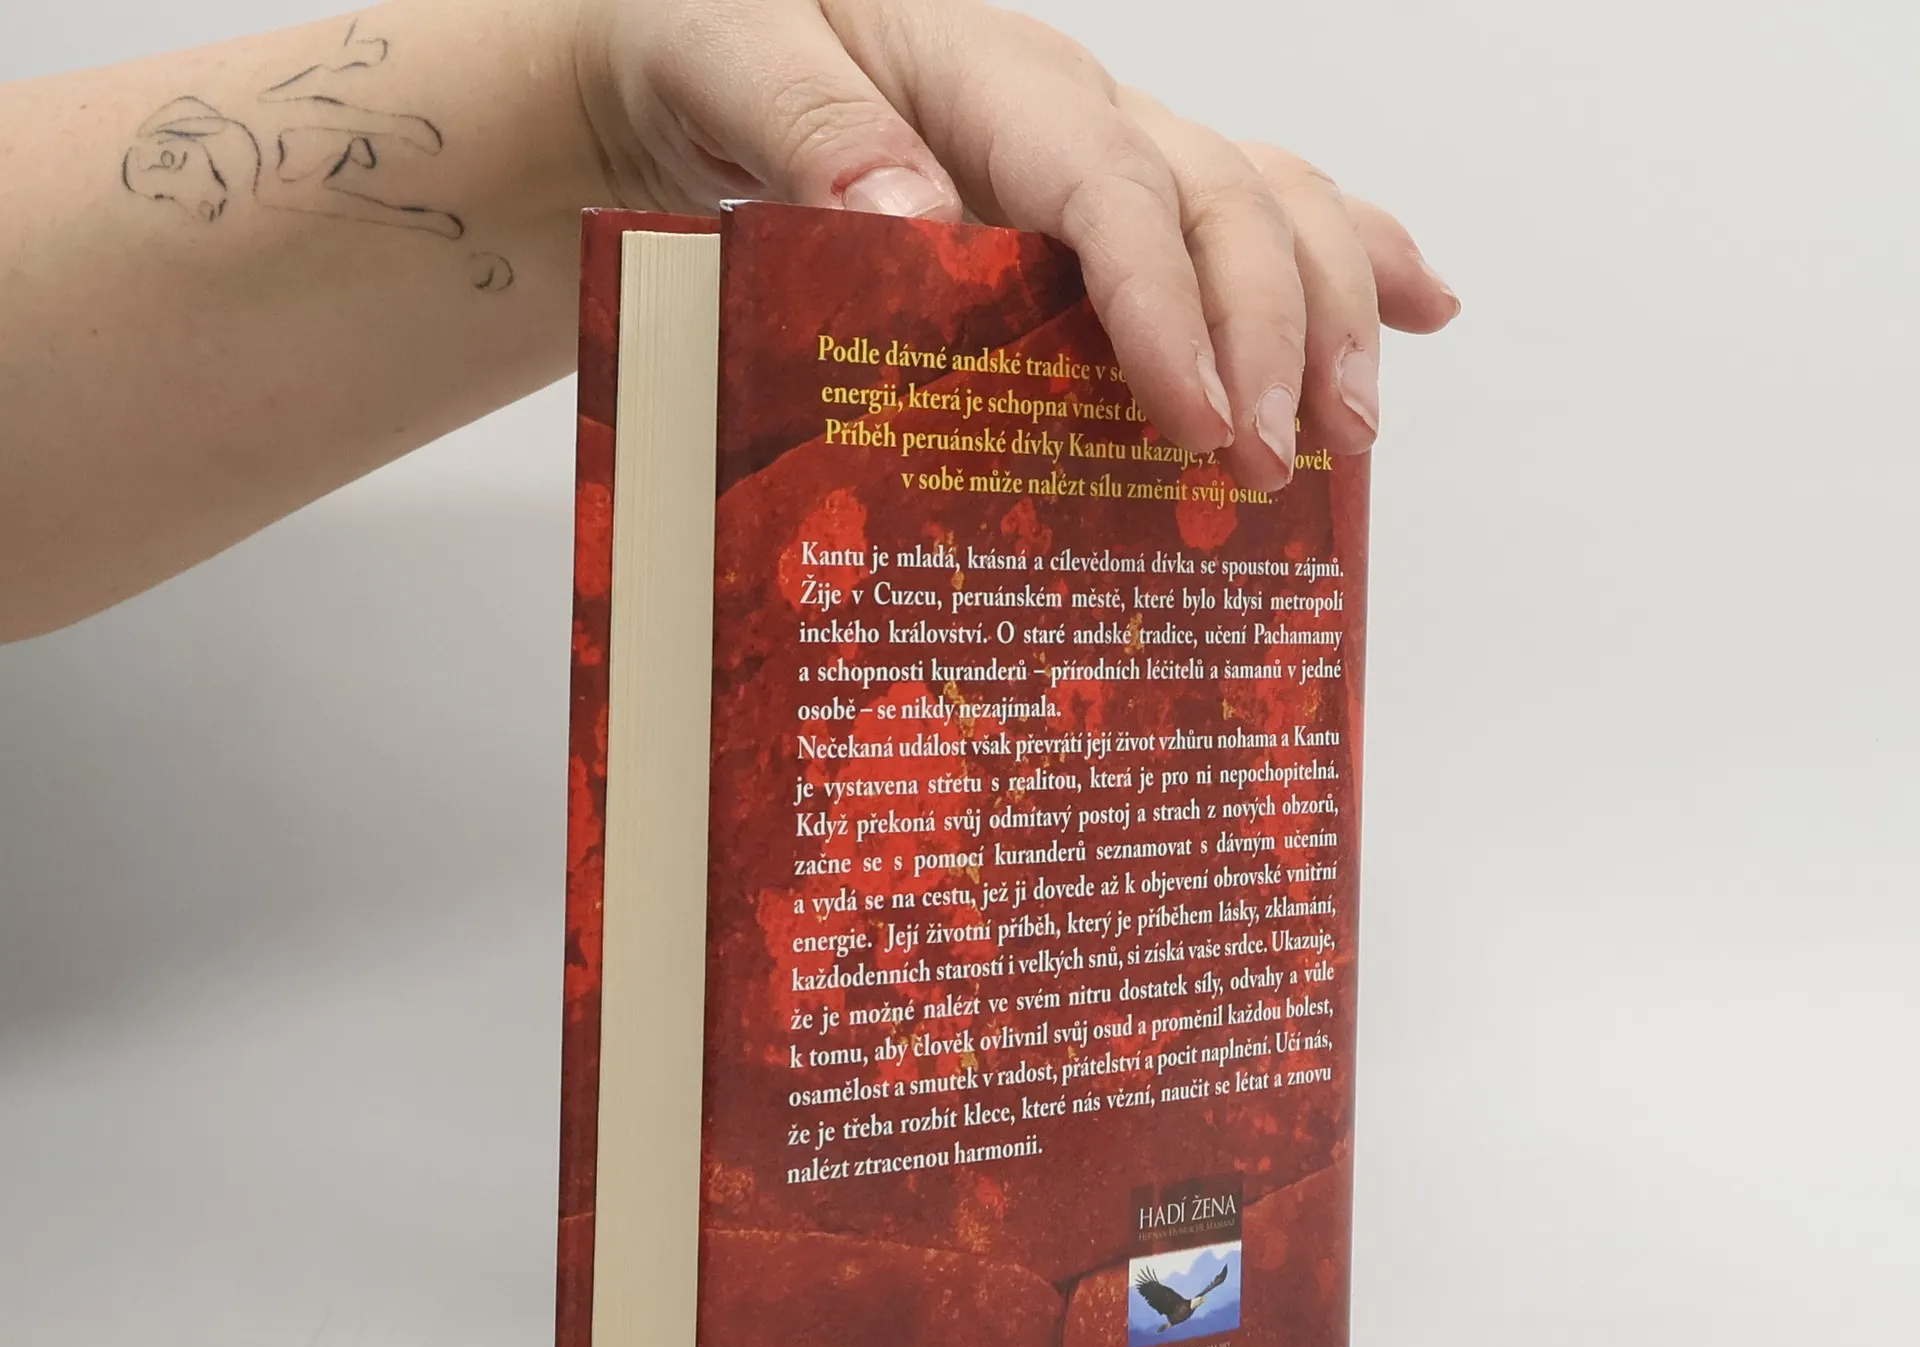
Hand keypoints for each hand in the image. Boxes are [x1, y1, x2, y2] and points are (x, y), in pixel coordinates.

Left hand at [574, 0, 1458, 491]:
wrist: (713, 44)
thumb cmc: (712, 41)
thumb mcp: (727, 58)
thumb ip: (809, 132)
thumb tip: (909, 224)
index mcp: (994, 77)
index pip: (1111, 191)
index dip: (1169, 305)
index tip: (1199, 418)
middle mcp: (1079, 111)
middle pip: (1224, 202)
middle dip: (1275, 335)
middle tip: (1280, 462)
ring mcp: (1112, 151)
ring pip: (1269, 205)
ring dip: (1331, 316)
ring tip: (1353, 435)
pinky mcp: (1119, 194)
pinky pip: (1253, 209)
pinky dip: (1351, 257)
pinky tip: (1423, 308)